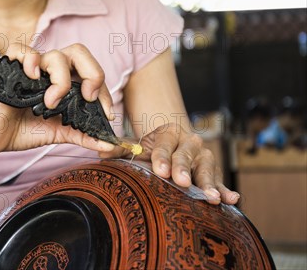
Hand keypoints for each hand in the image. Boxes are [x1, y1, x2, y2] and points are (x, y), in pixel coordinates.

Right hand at [0, 43, 115, 156]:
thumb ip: (85, 136)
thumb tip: (111, 145)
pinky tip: (33, 76)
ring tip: (52, 102)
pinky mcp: (11, 70)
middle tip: (87, 97)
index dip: (103, 91)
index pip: (92, 73)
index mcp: (65, 81)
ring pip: (56, 54)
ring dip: (62, 78)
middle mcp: (50, 72)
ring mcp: (32, 70)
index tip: (105, 113)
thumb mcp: (61, 134)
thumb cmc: (24, 130)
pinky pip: (21, 50)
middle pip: (79, 52)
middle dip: (92, 72)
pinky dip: (30, 59)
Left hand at [99, 123, 239, 204]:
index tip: (160, 170)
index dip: (161, 157)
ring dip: (208, 182)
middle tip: (179, 181)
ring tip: (211, 196)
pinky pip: (220, 181)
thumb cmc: (151, 150)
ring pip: (207, 168)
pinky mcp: (213, 173)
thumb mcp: (136, 147)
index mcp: (169, 132)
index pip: (164, 144)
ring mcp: (204, 157)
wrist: (171, 147)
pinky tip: (232, 199)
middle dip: (182, 168)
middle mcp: (190, 142)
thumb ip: (120, 149)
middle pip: (186, 155)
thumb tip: (101, 151)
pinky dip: (226, 190)